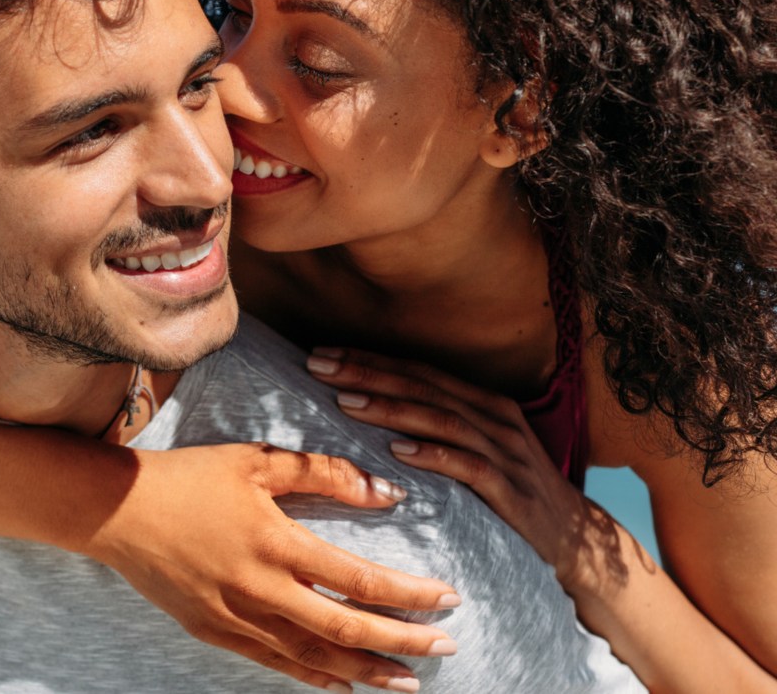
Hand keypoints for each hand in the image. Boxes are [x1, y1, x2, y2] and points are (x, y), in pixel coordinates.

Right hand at [86, 442, 461, 692]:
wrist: (116, 510)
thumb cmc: (190, 477)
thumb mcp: (258, 460)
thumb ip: (324, 474)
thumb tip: (386, 492)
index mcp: (276, 541)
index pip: (359, 579)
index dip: (409, 594)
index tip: (448, 599)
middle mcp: (259, 588)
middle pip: (345, 629)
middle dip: (403, 643)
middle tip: (447, 649)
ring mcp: (234, 617)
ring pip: (313, 658)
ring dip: (365, 671)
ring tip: (407, 682)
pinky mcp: (212, 631)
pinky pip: (273, 663)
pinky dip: (313, 677)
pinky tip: (343, 683)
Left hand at [307, 348, 599, 589]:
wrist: (576, 542)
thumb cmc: (510, 493)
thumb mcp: (476, 451)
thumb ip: (435, 428)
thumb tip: (370, 411)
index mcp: (483, 402)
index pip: (418, 371)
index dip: (370, 359)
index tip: (322, 352)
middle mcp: (494, 418)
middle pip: (423, 385)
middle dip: (367, 373)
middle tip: (317, 365)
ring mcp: (505, 451)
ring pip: (440, 418)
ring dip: (391, 409)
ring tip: (345, 402)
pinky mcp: (511, 489)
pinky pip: (467, 466)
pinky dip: (432, 455)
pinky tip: (397, 452)